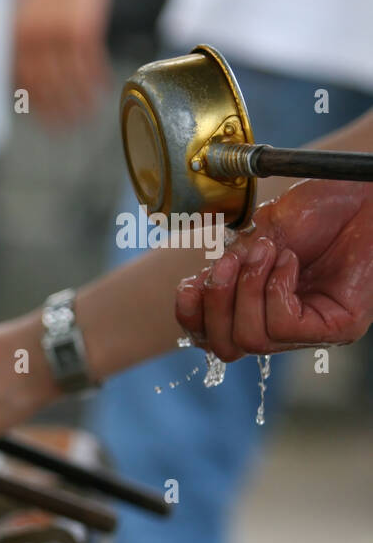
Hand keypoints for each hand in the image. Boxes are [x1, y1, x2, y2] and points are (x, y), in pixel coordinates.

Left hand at [12, 0, 113, 127]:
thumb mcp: (24, 13)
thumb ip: (23, 43)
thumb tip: (21, 73)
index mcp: (15, 37)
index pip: (21, 82)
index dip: (34, 104)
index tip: (42, 118)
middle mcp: (32, 40)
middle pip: (44, 89)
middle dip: (55, 114)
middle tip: (63, 130)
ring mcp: (57, 36)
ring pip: (68, 82)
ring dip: (79, 104)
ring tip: (86, 116)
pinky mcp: (83, 30)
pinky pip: (90, 66)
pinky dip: (96, 83)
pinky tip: (100, 92)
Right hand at [175, 179, 372, 359]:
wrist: (364, 195)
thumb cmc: (320, 210)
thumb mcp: (259, 236)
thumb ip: (229, 267)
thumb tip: (196, 290)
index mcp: (259, 307)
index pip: (212, 337)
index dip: (191, 318)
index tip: (187, 286)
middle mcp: (283, 327)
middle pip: (225, 347)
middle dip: (216, 303)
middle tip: (229, 261)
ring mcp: (310, 331)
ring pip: (251, 340)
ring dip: (248, 289)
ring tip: (268, 252)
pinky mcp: (337, 329)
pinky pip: (283, 326)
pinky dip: (276, 289)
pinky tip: (290, 261)